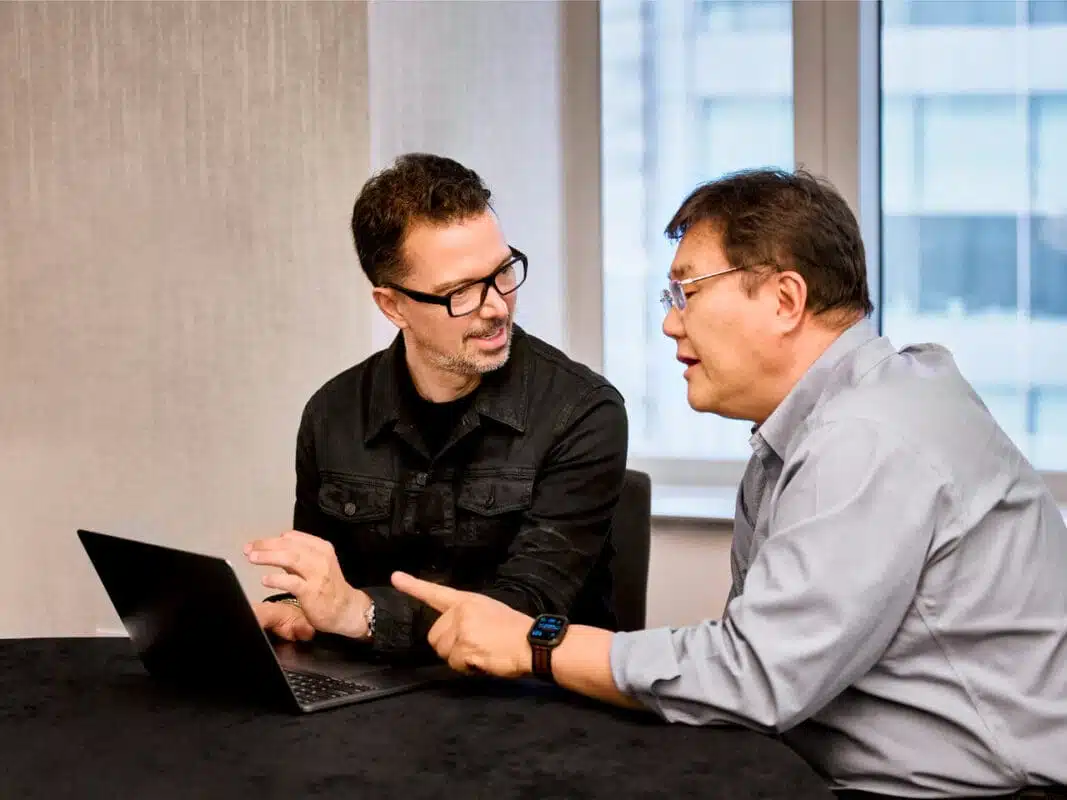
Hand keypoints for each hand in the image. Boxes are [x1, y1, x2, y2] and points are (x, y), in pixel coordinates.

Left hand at [245, 531, 370, 638]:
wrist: (346, 609)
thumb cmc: (329, 587)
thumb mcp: (318, 564)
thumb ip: (298, 556)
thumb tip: (275, 548)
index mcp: (321, 547)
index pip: (293, 537)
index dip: (272, 539)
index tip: (256, 544)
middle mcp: (320, 557)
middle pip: (289, 545)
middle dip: (266, 545)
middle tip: (249, 548)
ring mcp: (317, 574)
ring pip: (290, 558)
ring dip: (269, 557)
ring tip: (252, 558)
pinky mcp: (312, 591)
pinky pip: (291, 582)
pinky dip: (277, 579)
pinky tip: (265, 580)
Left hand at [391, 571, 532, 677]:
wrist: (532, 642)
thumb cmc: (514, 630)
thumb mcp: (488, 611)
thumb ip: (466, 616)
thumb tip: (452, 632)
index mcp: (467, 600)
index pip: (435, 592)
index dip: (413, 586)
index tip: (395, 578)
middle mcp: (461, 612)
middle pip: (435, 637)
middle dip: (451, 646)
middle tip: (475, 646)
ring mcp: (462, 630)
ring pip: (444, 652)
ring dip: (459, 658)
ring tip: (482, 652)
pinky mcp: (466, 647)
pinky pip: (456, 665)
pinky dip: (468, 668)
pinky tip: (485, 660)